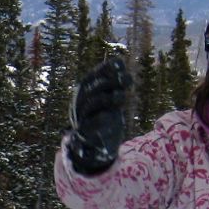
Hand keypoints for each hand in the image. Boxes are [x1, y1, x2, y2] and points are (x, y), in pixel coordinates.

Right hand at [66, 59, 130, 174]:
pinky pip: (90, 125)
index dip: (105, 68)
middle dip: (110, 81)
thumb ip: (115, 83)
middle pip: (92, 88)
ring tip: (121, 96)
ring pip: (91, 103)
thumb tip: (120, 60)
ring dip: (108, 98)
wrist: (94, 147)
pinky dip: (99, 119)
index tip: (120, 64)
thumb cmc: (104, 118)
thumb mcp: (111, 99)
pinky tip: (110, 115)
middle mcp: (81, 103)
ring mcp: (82, 118)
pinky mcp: (84, 134)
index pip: (92, 76)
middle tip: (127, 79)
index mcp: (85, 93)